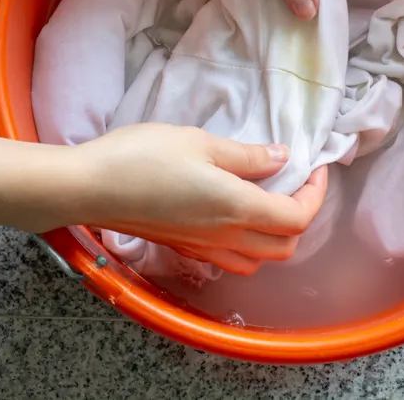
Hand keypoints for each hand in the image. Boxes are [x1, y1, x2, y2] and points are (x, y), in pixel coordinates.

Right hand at [57, 123, 327, 274]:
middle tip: (294, 183)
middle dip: (300, 217)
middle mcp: (225, 238)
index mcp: (238, 209)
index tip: (313, 167)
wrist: (88, 188)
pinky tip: (233, 215)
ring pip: (259, 259)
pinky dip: (247, 245)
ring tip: (267, 199)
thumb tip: (281, 158)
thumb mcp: (201, 142)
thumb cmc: (142, 157)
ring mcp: (202, 249)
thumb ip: (247, 156)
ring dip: (275, 236)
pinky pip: (230, 261)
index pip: (298, 217)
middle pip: (285, 247)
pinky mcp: (182, 248)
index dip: (315, 194)